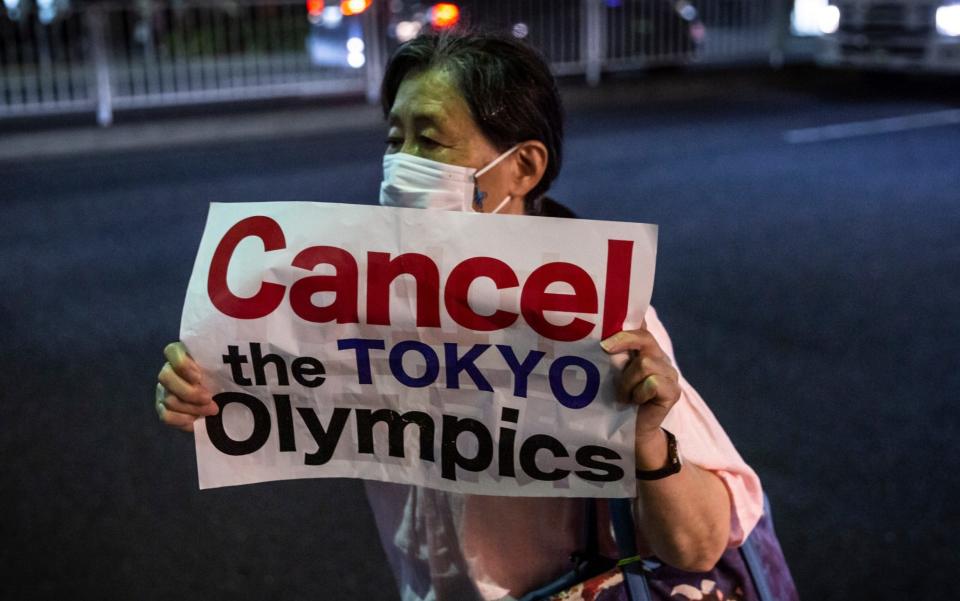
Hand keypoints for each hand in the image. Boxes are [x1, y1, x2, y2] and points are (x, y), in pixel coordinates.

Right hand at [155, 342, 217, 431]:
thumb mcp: (223, 367)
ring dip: (192, 408)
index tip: (199, 376)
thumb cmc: (223, 376)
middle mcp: (169, 370)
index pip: (171, 351)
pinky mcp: (163, 408)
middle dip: (189, 392)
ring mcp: (164, 390)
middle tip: (209, 398)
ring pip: (169, 399)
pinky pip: (166, 416)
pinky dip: (181, 420)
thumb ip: (222, 363)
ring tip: (211, 410)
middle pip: (166, 377)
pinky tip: (195, 421)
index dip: (182, 365)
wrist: (219, 397)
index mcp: (182, 354)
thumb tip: (236, 366)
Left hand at [600, 322, 680, 442]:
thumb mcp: (611, 373)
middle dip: (622, 341)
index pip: (642, 326)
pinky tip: (636, 401)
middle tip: (604, 348)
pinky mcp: (674, 391)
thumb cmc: (617, 400)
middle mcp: (660, 357)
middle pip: (644, 338)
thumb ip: (610, 353)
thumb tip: (597, 334)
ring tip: (623, 394)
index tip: (616, 315)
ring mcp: (670, 373)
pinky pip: (653, 382)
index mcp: (646, 349)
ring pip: (645, 363)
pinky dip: (639, 392)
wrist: (630, 431)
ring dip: (628, 380)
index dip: (631, 319)